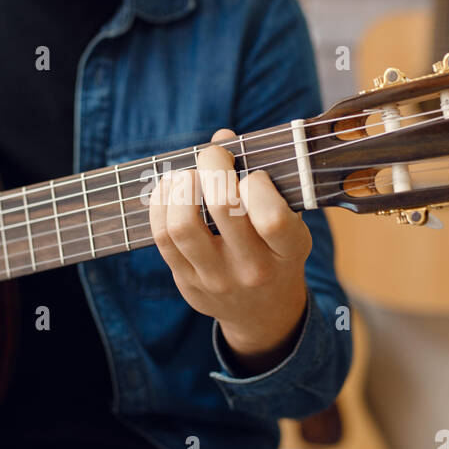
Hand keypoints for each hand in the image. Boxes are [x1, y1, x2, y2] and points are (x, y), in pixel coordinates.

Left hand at [147, 129, 311, 373]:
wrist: (263, 312)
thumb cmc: (276, 250)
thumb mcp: (288, 220)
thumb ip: (262, 178)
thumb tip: (221, 136)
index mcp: (288, 251)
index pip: (271, 218)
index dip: (257, 184)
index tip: (253, 175)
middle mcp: (253, 269)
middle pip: (222, 209)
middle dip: (214, 166)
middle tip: (214, 155)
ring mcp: (216, 279)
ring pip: (183, 225)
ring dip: (182, 185)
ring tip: (190, 175)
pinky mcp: (187, 282)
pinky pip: (162, 237)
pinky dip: (161, 203)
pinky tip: (171, 188)